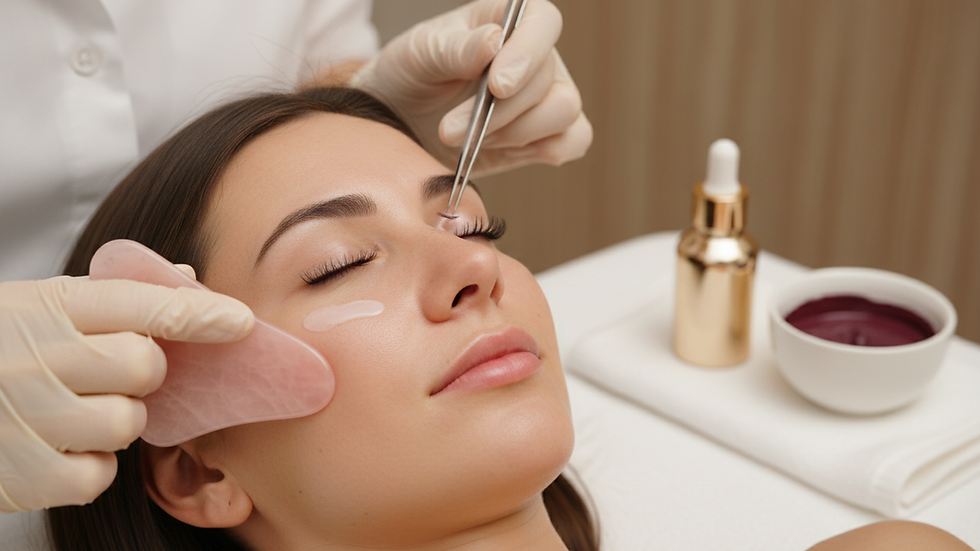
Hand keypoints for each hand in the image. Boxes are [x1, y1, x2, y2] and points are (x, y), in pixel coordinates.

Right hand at [0, 275, 252, 511]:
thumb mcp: (42, 305)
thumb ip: (116, 295)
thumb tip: (190, 279)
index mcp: (48, 307)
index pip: (141, 303)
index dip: (198, 313)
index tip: (239, 322)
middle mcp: (38, 357)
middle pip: (146, 367)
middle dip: (141, 374)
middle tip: (104, 373)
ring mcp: (28, 416)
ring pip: (129, 423)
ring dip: (117, 421)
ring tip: (73, 410)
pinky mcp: (24, 474)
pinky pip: (100, 474)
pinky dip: (91, 466)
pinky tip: (59, 446)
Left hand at [350, 0, 591, 175]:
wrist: (404, 118)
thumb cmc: (414, 74)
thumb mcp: (422, 54)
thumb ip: (456, 49)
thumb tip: (494, 42)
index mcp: (511, 19)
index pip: (543, 23)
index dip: (527, 54)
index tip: (496, 86)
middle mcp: (538, 55)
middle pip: (549, 81)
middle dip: (498, 114)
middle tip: (450, 130)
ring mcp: (548, 94)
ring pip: (563, 113)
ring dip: (513, 134)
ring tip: (468, 140)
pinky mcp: (548, 133)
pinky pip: (574, 141)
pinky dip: (538, 152)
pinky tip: (497, 149)